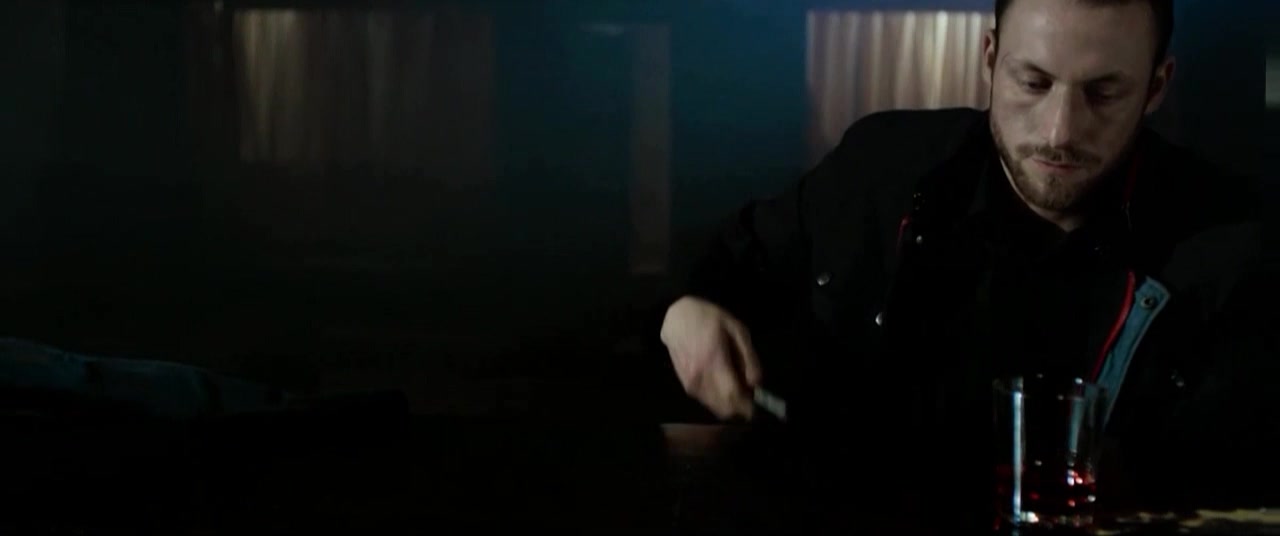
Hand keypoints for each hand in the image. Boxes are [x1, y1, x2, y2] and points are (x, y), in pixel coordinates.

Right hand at [660, 296, 762, 419]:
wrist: (677, 317)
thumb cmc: (709, 319)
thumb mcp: (737, 330)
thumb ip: (749, 357)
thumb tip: (756, 383)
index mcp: (715, 360)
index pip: (732, 395)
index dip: (747, 406)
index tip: (758, 406)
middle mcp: (700, 376)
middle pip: (724, 407)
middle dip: (740, 407)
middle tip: (749, 396)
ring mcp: (690, 382)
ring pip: (714, 407)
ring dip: (728, 404)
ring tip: (736, 387)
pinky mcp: (685, 385)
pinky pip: (705, 401)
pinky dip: (717, 399)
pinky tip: (722, 385)